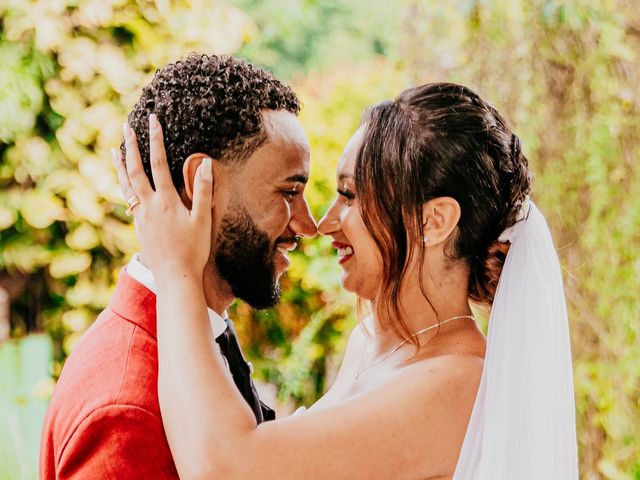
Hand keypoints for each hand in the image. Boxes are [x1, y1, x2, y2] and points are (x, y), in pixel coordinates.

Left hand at [111, 114, 212, 279]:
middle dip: (132, 146)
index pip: (158, 163)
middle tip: (127, 126)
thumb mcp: (202, 220)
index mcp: (165, 201)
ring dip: (121, 166)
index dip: (156, 140)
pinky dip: (124, 186)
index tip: (153, 121)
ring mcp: (141, 216)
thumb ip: (202, 191)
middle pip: (136, 170)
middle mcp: (148, 206)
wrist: (174, 277)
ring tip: (115, 150)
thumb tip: (205, 164)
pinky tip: (125, 184)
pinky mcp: (139, 227)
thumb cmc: (193, 250)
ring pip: (126, 185)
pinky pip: (128, 199)